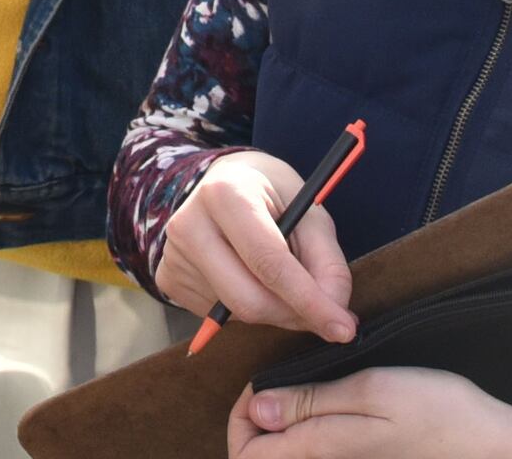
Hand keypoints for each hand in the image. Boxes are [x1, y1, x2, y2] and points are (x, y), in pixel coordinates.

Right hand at [154, 150, 353, 340]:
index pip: (269, 262)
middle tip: (325, 315)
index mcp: (225, 194)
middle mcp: (189, 224)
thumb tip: (336, 312)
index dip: (309, 301)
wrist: (223, 182)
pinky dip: (248, 310)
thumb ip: (327, 262)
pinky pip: (219, 317)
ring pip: (236, 313)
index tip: (343, 328)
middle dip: (294, 315)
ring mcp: (173, 254)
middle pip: (248, 299)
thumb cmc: (270, 195)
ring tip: (284, 283)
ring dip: (275, 312)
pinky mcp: (168, 279)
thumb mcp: (309, 211)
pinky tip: (251, 279)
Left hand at [230, 368, 511, 458]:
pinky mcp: (358, 457)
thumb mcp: (372, 390)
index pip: (246, 454)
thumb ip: (311, 402)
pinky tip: (323, 398)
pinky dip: (305, 425)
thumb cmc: (440, 412)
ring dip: (281, 418)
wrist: (493, 443)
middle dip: (254, 418)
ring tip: (299, 384)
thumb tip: (255, 409)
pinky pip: (314, 447)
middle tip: (276, 380)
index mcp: (320, 450)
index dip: (240, 415)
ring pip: (288, 450)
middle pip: (263, 453)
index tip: (259, 383)